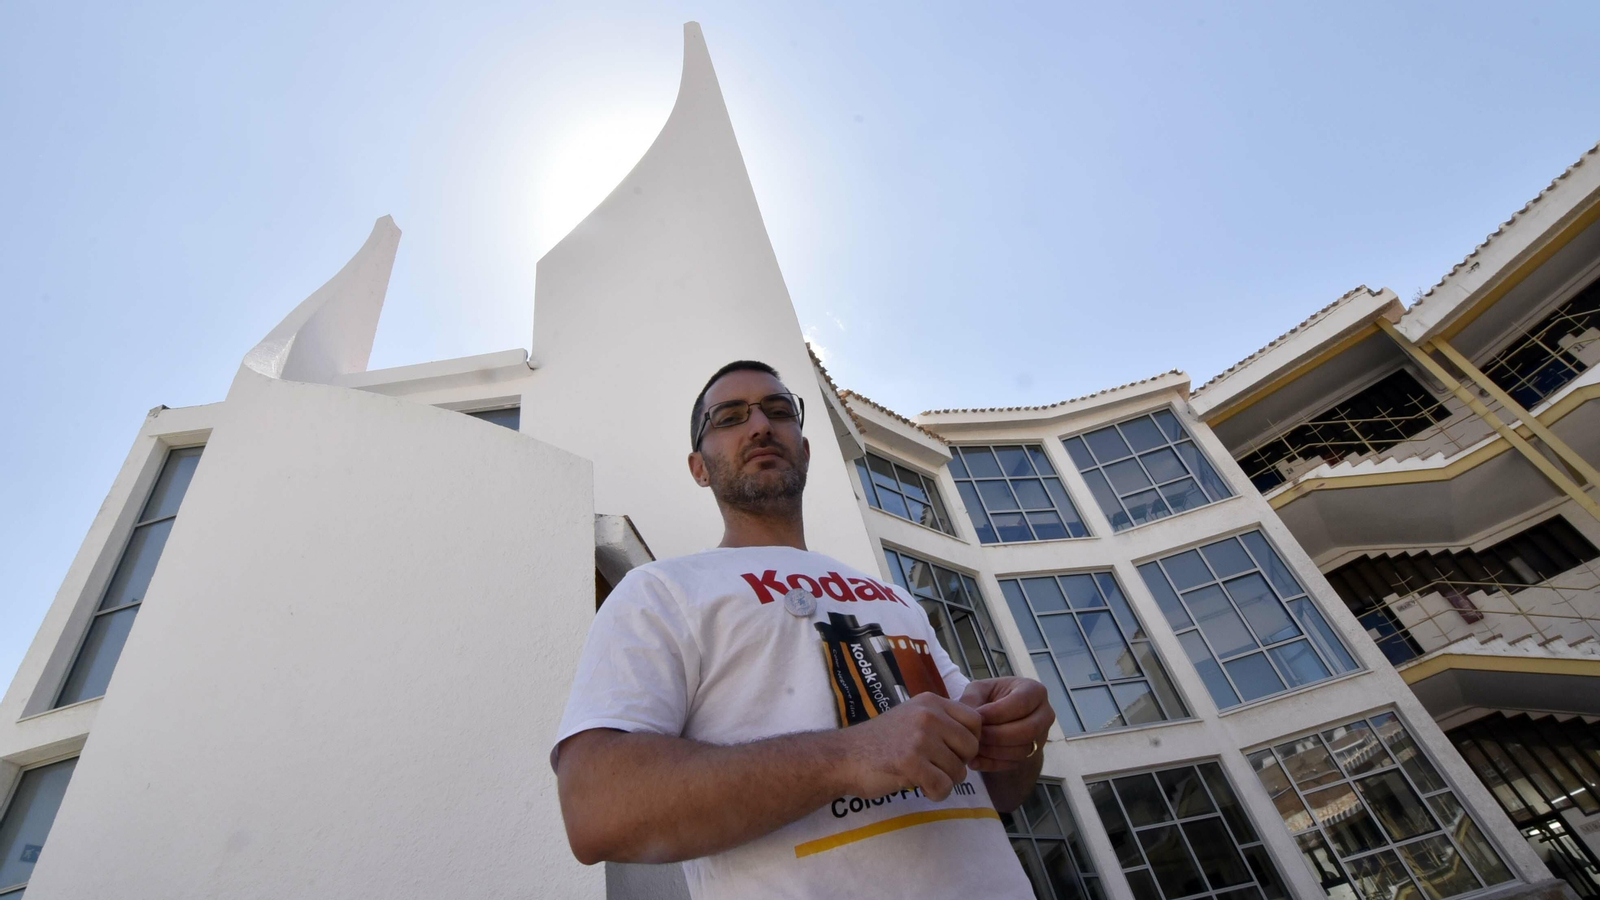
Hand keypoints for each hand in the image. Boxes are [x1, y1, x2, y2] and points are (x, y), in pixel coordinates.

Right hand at [838, 693, 982, 800]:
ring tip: (923, 776)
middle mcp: (928, 716)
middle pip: (971, 747)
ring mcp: (919, 739)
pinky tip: (919, 787)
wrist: (843, 756)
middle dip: (959, 764)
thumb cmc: (879, 741)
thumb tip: (974, 736)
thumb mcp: (911, 716)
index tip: (952, 751)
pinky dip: (935, 794)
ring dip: (945, 781)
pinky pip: (943, 787)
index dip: (969, 741)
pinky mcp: (911, 763)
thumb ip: (940, 721)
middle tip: (937, 767)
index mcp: (931, 702)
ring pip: (958, 771)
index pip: (975, 721)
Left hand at [958, 678, 1053, 771]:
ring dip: (994, 751)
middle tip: (976, 735)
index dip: (997, 712)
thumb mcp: (979, 690)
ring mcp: (1041, 737)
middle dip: (997, 735)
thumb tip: (971, 718)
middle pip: (1027, 730)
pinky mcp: (1032, 754)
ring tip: (973, 746)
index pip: (1021, 703)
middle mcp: (1044, 715)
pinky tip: (974, 760)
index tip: (977, 717)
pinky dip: (992, 763)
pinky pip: (1014, 763)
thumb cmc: (990, 697)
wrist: (998, 715)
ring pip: (1022, 750)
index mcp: (1034, 691)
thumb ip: (972, 699)